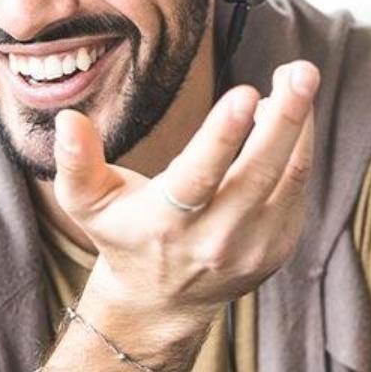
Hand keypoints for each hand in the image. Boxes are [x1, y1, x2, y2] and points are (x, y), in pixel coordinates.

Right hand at [53, 61, 318, 339]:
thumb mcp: (86, 203)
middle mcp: (214, 239)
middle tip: (300, 71)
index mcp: (165, 223)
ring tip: (300, 78)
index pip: (198, 178)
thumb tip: (69, 119)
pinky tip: (290, 116)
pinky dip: (299, 147)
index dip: (223, 136)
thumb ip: (75, 161)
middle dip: (285, 119)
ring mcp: (252, 246)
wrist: (162, 300)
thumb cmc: (123, 234)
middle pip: (258, 174)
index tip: (245, 93)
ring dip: (300, 125)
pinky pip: (297, 189)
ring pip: (288, 178)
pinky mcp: (277, 246)